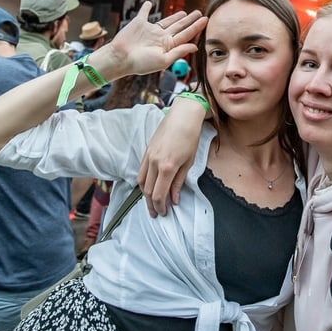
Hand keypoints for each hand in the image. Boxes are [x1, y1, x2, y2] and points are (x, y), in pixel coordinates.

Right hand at [96, 1, 204, 77]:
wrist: (120, 58)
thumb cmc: (141, 63)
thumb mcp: (164, 60)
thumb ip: (179, 52)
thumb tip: (195, 47)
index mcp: (167, 46)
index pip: (186, 35)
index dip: (196, 27)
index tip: (206, 20)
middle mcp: (161, 38)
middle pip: (179, 27)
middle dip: (190, 21)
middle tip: (200, 13)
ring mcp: (150, 30)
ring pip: (166, 21)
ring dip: (175, 17)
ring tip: (184, 13)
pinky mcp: (138, 23)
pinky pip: (144, 13)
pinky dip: (146, 8)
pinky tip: (149, 4)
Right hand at [137, 100, 204, 215]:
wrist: (182, 116)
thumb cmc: (190, 137)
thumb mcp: (188, 162)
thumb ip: (179, 182)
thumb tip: (174, 199)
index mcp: (167, 167)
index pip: (159, 194)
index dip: (160, 207)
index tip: (164, 214)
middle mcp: (154, 163)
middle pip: (148, 191)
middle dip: (152, 205)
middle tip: (156, 214)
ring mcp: (148, 156)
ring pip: (142, 182)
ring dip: (145, 195)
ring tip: (151, 204)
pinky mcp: (146, 151)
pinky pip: (141, 171)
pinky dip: (143, 182)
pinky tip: (148, 187)